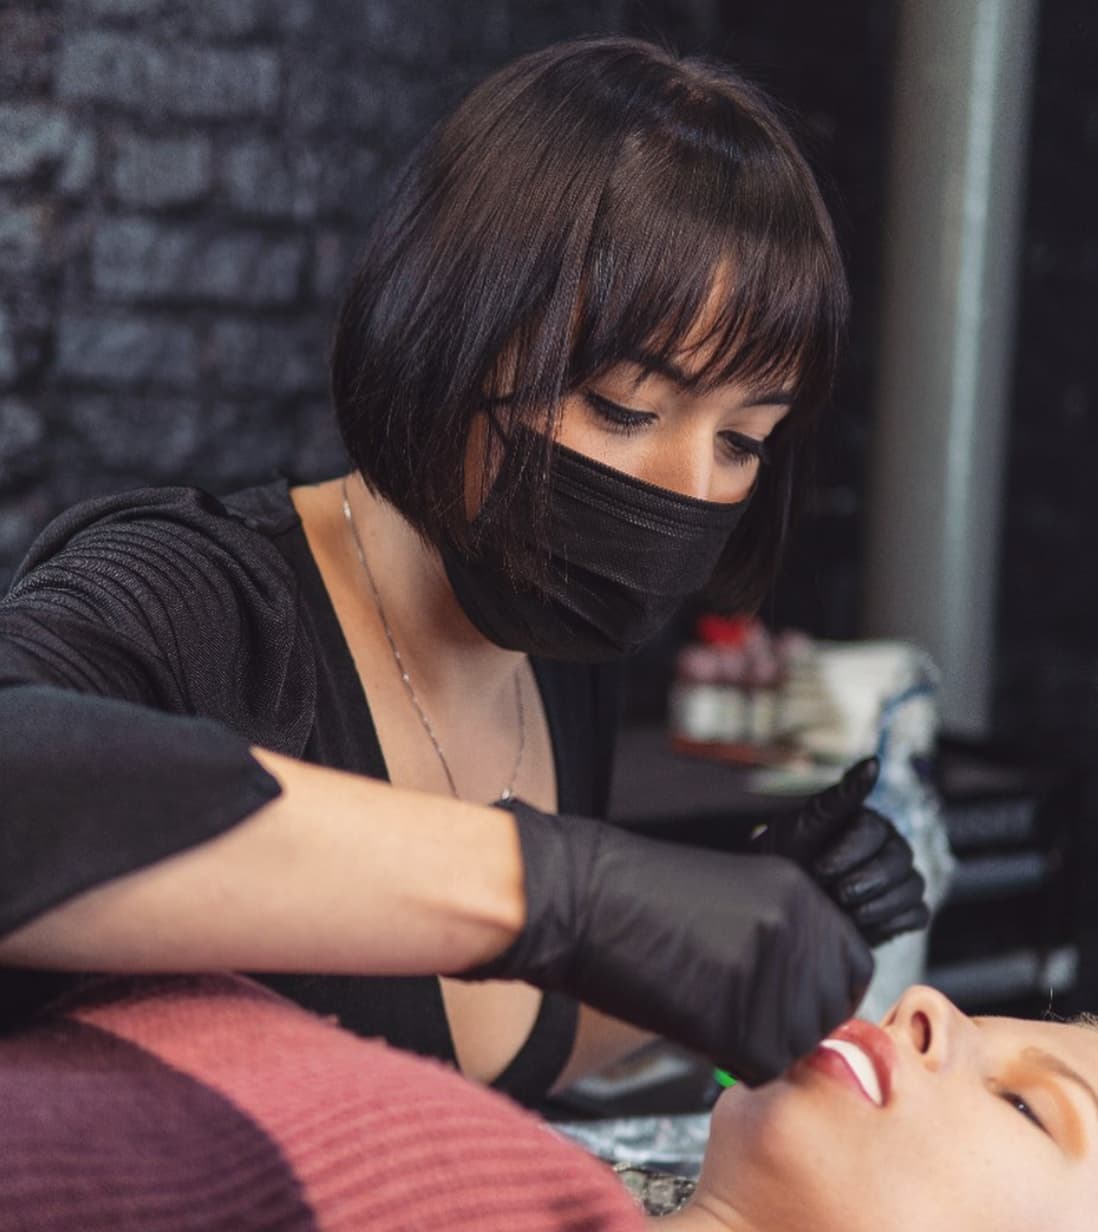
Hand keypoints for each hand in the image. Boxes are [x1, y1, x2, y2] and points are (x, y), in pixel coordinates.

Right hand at [459, 799, 873, 1085]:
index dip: (818, 988)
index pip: (851, 963)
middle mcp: (799, 929)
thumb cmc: (632, 893)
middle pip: (832, 1006)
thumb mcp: (728, 891)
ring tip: (714, 1015)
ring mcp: (775, 975)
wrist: (577, 898)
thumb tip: (805, 980)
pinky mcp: (744, 1021)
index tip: (787, 996)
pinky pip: (762, 1066)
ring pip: (801, 1042)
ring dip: (764, 1041)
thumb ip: (779, 928)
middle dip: (795, 1020)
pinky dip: (734, 1060)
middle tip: (746, 1013)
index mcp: (799, 890)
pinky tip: (698, 1028)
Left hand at [749, 757, 929, 946]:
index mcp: (868, 821)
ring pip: (912, 888)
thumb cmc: (788, 858)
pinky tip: (859, 925)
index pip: (873, 831)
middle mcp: (891, 846)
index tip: (819, 870)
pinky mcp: (904, 911)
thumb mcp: (803, 825)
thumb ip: (838, 798)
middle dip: (864, 882)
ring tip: (841, 912)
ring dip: (875, 905)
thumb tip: (874, 762)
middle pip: (899, 860)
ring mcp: (902, 879)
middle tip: (834, 895)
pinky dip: (889, 923)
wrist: (780, 902)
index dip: (847, 853)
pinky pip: (916, 915)